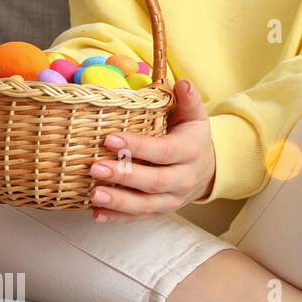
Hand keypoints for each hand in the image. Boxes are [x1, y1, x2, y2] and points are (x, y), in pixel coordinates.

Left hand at [88, 80, 216, 221]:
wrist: (208, 169)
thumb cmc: (191, 138)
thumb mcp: (194, 117)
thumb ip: (188, 101)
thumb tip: (183, 83)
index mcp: (190, 153)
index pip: (163, 151)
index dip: (137, 146)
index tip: (110, 139)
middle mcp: (183, 180)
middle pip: (153, 181)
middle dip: (123, 176)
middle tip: (94, 167)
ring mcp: (171, 199)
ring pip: (145, 205)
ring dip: (118, 201)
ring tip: (93, 194)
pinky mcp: (160, 211)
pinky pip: (138, 218)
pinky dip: (117, 217)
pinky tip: (96, 214)